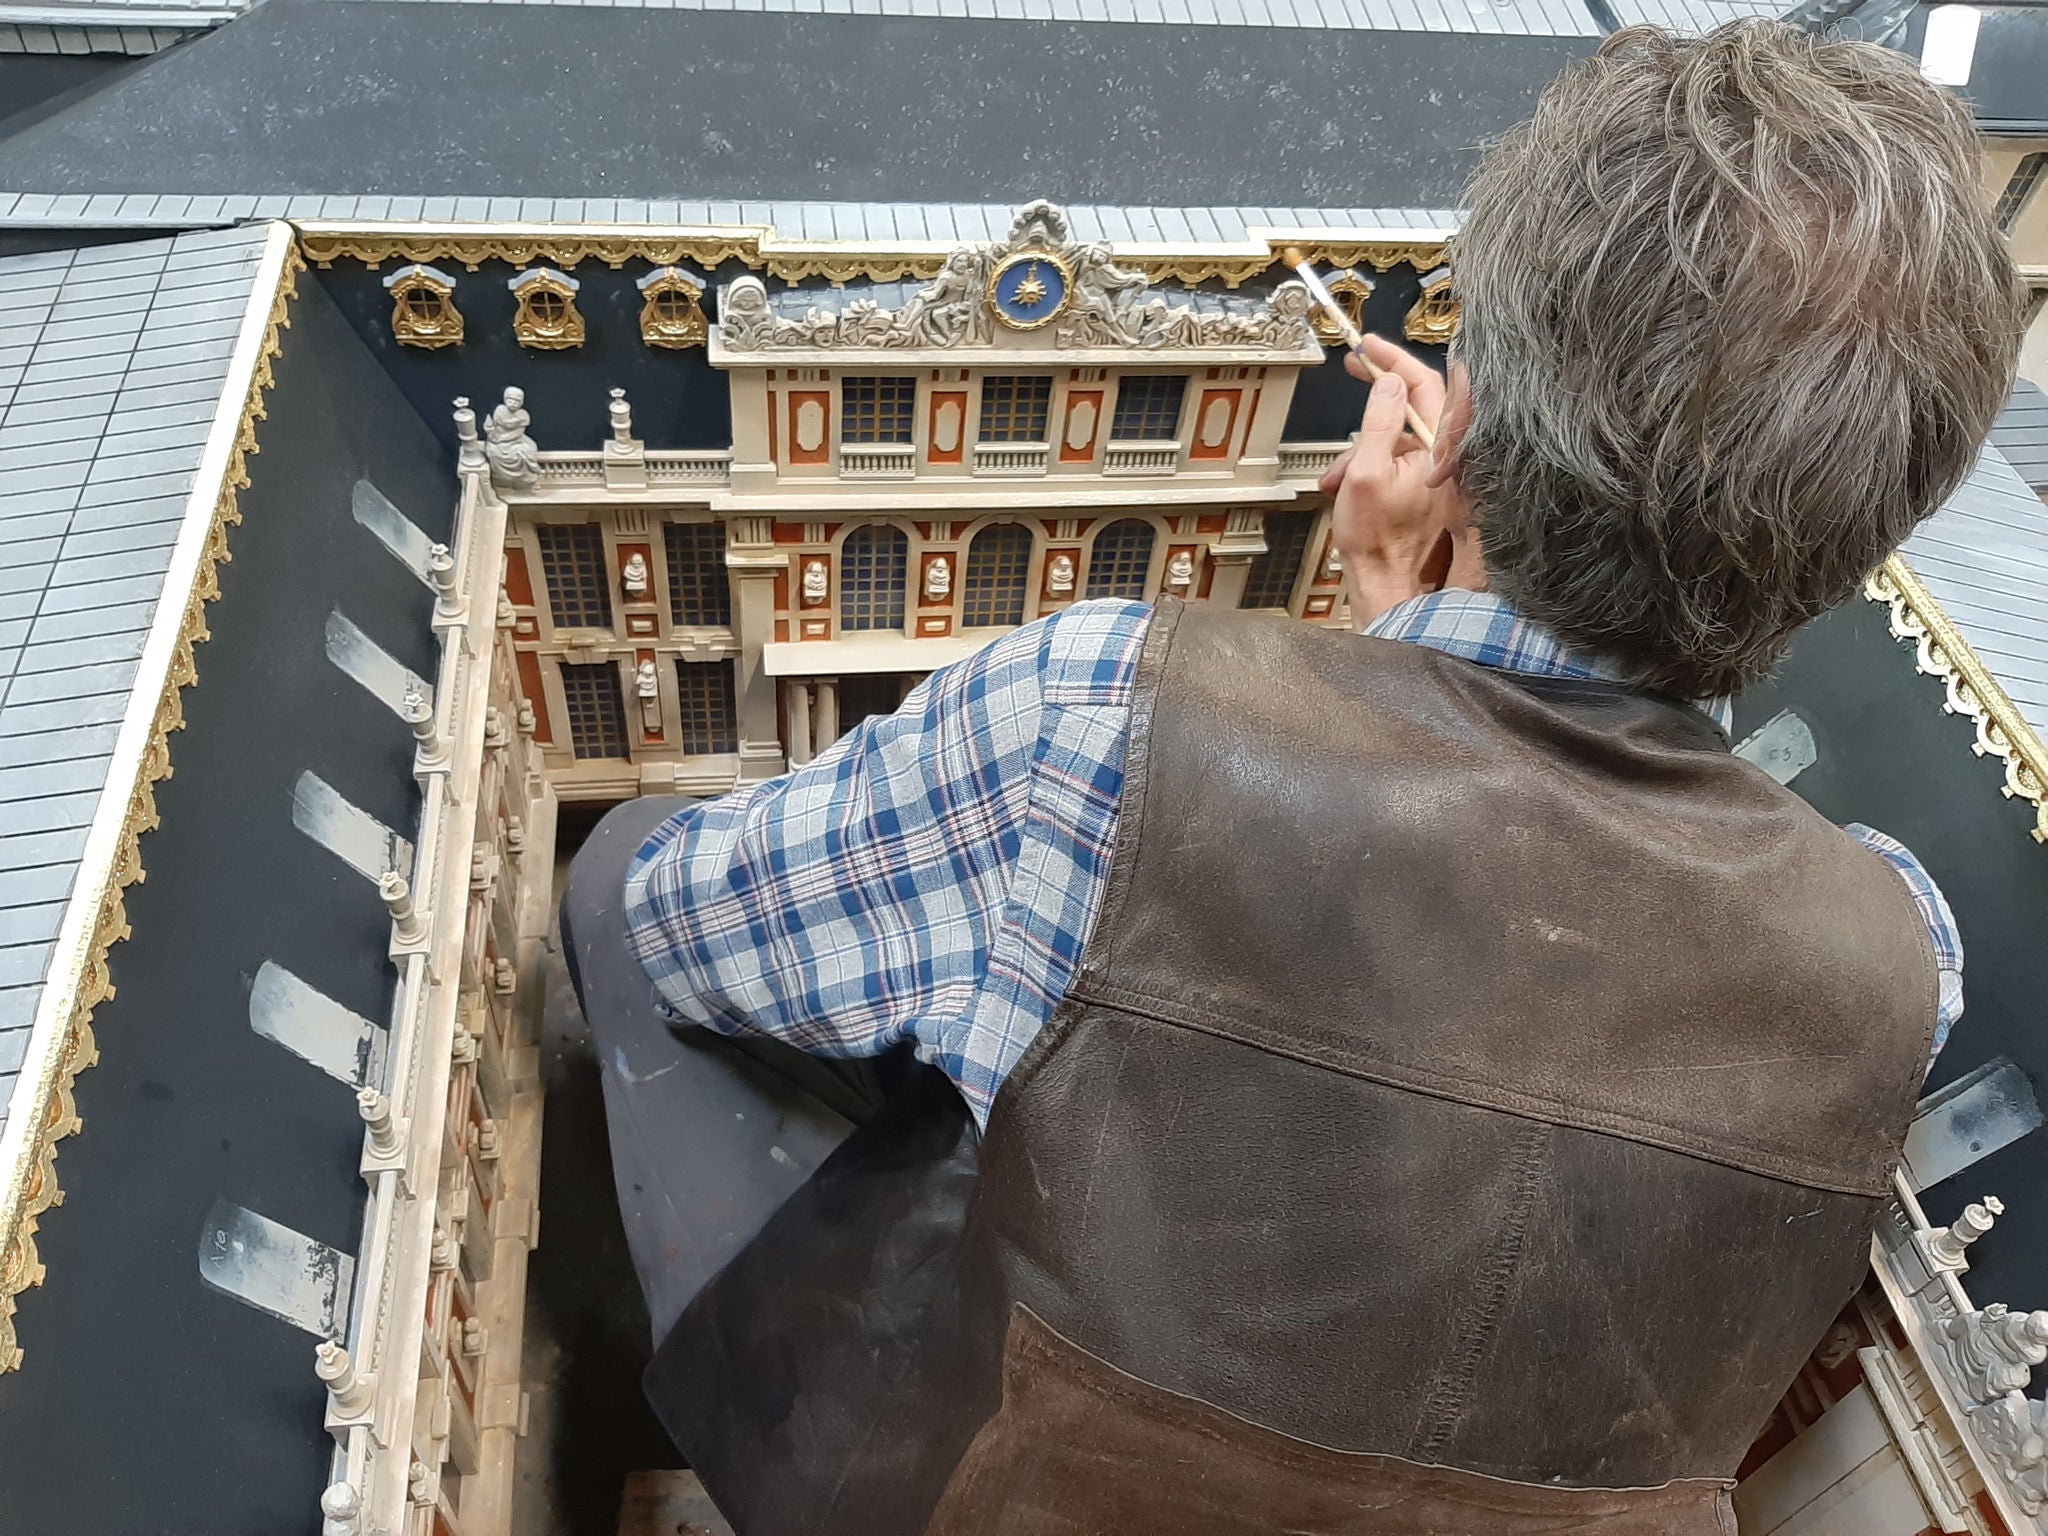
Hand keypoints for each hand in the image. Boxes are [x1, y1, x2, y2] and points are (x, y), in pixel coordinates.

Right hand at [1316, 335, 1480, 628]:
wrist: (1390, 588)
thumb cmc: (1379, 543)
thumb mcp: (1366, 473)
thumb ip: (1380, 421)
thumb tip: (1390, 382)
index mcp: (1438, 449)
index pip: (1424, 384)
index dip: (1394, 358)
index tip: (1368, 345)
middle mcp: (1444, 458)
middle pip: (1415, 403)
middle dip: (1380, 390)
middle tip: (1357, 369)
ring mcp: (1437, 474)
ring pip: (1399, 435)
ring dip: (1363, 446)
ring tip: (1339, 476)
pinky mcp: (1427, 489)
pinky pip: (1398, 460)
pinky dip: (1370, 466)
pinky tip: (1348, 488)